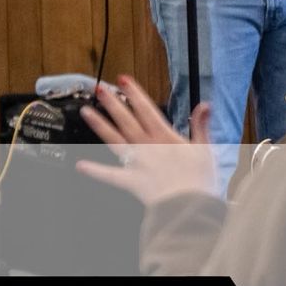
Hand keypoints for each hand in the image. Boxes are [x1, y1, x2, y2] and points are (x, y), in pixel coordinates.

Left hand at [75, 74, 217, 205]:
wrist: (192, 206)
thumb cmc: (201, 180)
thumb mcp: (204, 149)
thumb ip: (201, 126)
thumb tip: (205, 105)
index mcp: (164, 137)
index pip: (146, 109)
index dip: (134, 94)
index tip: (123, 79)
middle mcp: (147, 146)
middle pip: (126, 120)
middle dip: (112, 103)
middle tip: (99, 88)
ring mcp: (136, 162)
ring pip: (114, 139)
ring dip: (99, 125)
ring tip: (85, 112)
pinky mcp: (130, 180)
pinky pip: (110, 175)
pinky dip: (95, 171)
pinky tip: (80, 166)